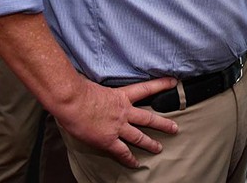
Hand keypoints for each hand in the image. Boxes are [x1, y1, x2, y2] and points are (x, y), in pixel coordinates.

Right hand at [55, 76, 178, 167]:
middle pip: (148, 118)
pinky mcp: (108, 140)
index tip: (174, 82)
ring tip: (159, 148)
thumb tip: (93, 87)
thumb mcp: (95, 84)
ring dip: (150, 144)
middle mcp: (124, 112)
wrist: (72, 101)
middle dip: (163, 124)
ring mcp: (117, 127)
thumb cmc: (79, 90)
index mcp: (121, 96)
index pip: (146, 89)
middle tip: (174, 128)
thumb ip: (101, 90)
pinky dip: (129, 159)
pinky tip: (136, 164)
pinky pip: (122, 152)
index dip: (161, 85)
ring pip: (139, 137)